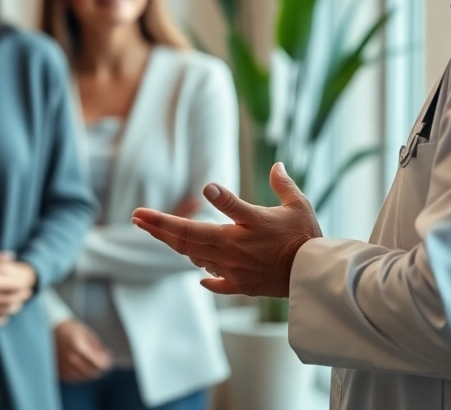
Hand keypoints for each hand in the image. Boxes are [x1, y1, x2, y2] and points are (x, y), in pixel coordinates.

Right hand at [0, 250, 35, 326]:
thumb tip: (12, 257)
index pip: (17, 286)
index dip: (24, 284)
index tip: (27, 282)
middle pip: (14, 299)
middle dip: (22, 296)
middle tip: (26, 293)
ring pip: (7, 311)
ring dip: (14, 306)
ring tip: (17, 301)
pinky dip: (3, 317)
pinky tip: (3, 311)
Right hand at [54, 319, 112, 382]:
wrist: (50, 330)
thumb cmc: (69, 329)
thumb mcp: (87, 333)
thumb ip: (98, 346)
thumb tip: (107, 356)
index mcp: (78, 346)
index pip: (98, 363)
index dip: (106, 362)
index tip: (108, 360)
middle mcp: (70, 358)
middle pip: (92, 373)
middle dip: (99, 368)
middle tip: (101, 363)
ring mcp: (63, 366)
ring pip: (83, 378)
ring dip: (89, 373)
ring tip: (90, 364)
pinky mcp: (58, 371)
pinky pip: (72, 379)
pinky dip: (79, 375)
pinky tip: (80, 367)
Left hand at [131, 162, 321, 297]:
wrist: (313, 278)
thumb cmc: (307, 238)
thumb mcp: (299, 206)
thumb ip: (283, 185)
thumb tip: (276, 164)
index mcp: (250, 224)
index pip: (228, 204)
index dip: (215, 195)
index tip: (202, 186)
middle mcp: (235, 247)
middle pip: (189, 236)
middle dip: (159, 225)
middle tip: (137, 217)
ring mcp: (234, 268)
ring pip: (194, 256)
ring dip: (172, 244)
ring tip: (154, 232)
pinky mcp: (241, 285)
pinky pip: (216, 282)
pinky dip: (206, 277)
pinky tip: (199, 273)